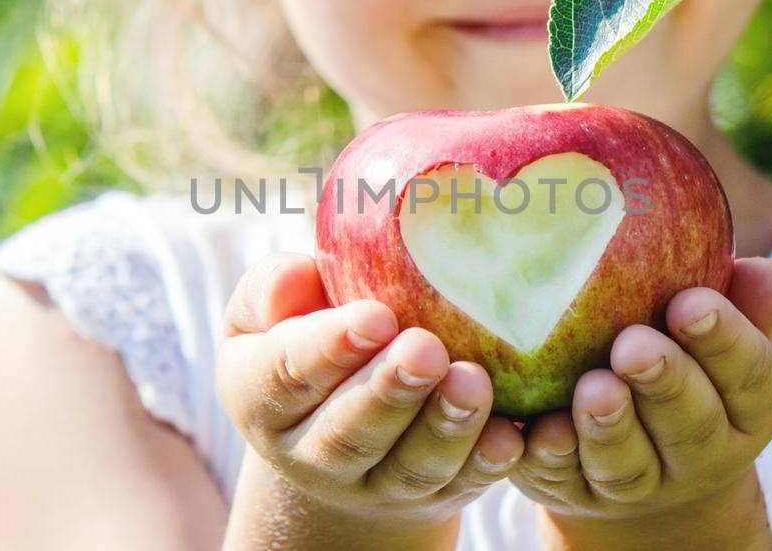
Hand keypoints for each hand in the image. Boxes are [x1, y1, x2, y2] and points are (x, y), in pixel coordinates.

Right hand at [217, 252, 523, 530]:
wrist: (337, 430)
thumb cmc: (306, 341)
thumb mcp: (267, 316)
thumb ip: (271, 289)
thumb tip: (294, 276)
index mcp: (260, 398)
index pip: (285, 376)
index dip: (328, 349)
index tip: (374, 317)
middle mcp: (310, 454)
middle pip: (349, 433)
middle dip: (389, 391)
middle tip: (426, 350)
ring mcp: (375, 484)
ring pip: (410, 466)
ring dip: (444, 427)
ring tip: (472, 383)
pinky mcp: (434, 495)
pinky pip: (463, 485)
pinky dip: (487, 462)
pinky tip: (510, 433)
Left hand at [510, 257, 771, 549]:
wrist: (657, 467)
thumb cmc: (697, 363)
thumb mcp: (740, 332)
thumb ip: (753, 302)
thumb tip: (766, 274)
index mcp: (751, 407)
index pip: (751, 377)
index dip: (724, 340)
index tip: (691, 302)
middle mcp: (702, 455)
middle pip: (690, 425)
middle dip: (664, 382)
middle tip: (634, 346)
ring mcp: (640, 483)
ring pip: (628, 463)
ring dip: (609, 426)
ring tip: (594, 388)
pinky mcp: (577, 492)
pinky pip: (564, 481)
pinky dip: (553, 458)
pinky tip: (544, 429)